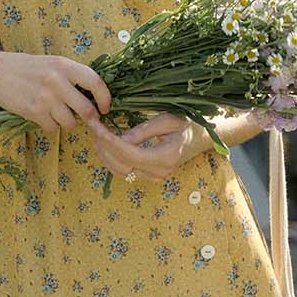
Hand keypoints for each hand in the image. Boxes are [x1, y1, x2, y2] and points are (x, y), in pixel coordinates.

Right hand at [0, 51, 110, 130]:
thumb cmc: (25, 67)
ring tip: (56, 114)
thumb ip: (71, 75)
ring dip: (67, 123)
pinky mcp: (34, 112)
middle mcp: (57, 81)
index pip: (95, 82)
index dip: (105, 98)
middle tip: (87, 119)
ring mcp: (46, 98)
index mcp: (64, 65)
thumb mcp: (51, 63)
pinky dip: (50, 126)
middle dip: (89, 118)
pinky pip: (52, 128)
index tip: (105, 108)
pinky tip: (42, 116)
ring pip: (70, 123)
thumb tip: (93, 95)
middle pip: (86, 110)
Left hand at [84, 111, 214, 181]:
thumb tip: (121, 137)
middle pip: (122, 164)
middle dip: (104, 146)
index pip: (130, 152)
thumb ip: (144, 130)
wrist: (203, 138)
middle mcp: (159, 171)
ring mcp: (155, 176)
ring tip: (97, 135)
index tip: (97, 126)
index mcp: (166, 156)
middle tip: (93, 127)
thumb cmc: (188, 124)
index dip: (110, 141)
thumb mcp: (168, 120)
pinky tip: (106, 146)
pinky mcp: (150, 175)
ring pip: (121, 171)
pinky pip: (126, 172)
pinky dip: (113, 160)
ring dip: (105, 155)